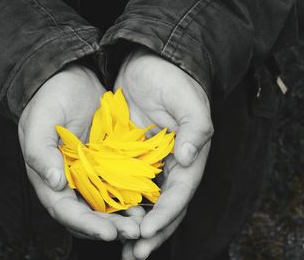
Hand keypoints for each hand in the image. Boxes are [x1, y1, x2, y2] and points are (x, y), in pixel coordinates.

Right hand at [18, 63, 138, 240]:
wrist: (69, 77)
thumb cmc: (50, 97)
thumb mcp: (39, 120)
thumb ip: (39, 151)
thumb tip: (54, 183)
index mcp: (48, 175)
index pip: (64, 209)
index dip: (86, 224)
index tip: (109, 233)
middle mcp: (67, 180)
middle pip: (85, 214)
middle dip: (108, 227)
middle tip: (133, 232)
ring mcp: (86, 172)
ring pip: (102, 204)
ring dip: (120, 217)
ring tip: (141, 223)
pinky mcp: (103, 162)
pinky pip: (115, 185)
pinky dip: (127, 197)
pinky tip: (143, 201)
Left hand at [114, 49, 212, 258]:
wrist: (148, 63)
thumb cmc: (172, 79)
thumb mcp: (188, 99)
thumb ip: (196, 128)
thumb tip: (190, 158)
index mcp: (189, 156)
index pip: (180, 193)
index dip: (166, 215)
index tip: (147, 232)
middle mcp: (171, 165)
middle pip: (164, 207)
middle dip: (152, 232)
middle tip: (134, 254)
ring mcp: (150, 163)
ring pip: (145, 202)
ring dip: (135, 226)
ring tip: (122, 248)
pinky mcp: (131, 156)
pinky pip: (126, 185)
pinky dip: (120, 205)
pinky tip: (107, 218)